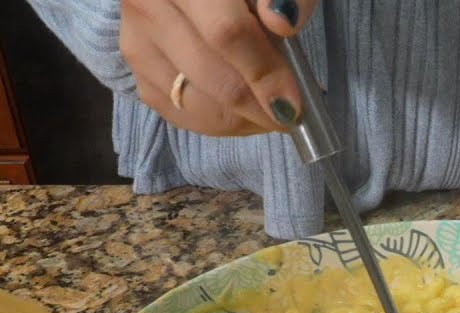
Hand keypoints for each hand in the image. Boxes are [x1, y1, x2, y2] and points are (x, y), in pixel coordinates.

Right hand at [120, 0, 318, 136]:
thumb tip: (283, 23)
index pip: (226, 33)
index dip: (264, 73)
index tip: (294, 104)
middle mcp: (147, 4)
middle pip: (208, 75)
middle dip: (257, 107)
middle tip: (290, 116)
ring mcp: (135, 38)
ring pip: (191, 102)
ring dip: (241, 121)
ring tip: (271, 113)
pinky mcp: (136, 66)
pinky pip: (178, 112)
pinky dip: (219, 123)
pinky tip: (245, 114)